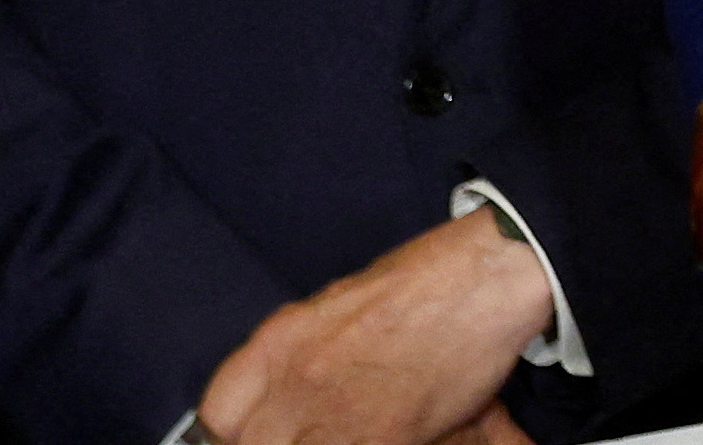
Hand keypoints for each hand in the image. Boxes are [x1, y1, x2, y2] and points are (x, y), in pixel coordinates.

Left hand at [197, 210, 549, 444]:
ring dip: (316, 438)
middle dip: (271, 438)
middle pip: (249, 441)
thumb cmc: (427, 278)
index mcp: (279, 340)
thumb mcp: (338, 303)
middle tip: (309, 428)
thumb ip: (303, 351)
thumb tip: (289, 390)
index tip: (251, 432)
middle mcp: (293, 379)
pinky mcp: (378, 437)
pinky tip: (382, 432)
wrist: (486, 273)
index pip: (215, 411)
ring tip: (349, 428)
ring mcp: (332, 413)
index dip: (228, 432)